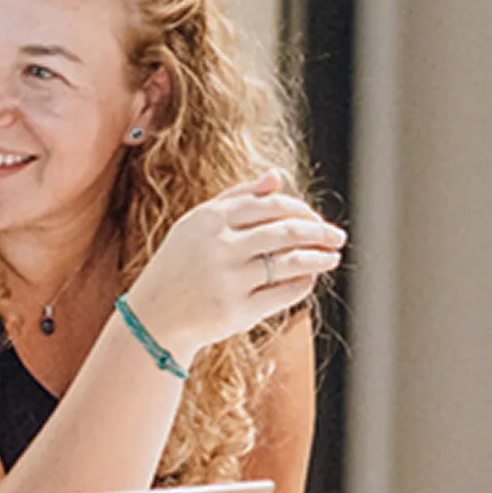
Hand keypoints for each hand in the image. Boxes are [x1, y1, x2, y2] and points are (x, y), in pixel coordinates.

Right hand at [122, 170, 344, 361]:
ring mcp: (228, 279)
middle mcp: (218, 246)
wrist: (153, 317)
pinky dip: (303, 284)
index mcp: (208, 219)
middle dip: (320, 232)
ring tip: (332, 258)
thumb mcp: (197, 225)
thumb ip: (235, 198)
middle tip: (337, 236)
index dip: (301, 209)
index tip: (314, 218)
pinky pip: (285, 292)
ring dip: (320, 258)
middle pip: (287, 230)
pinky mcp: (237, 309)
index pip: (271, 204)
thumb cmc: (180, 265)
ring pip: (292, 262)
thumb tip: (276, 176)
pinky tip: (308, 279)